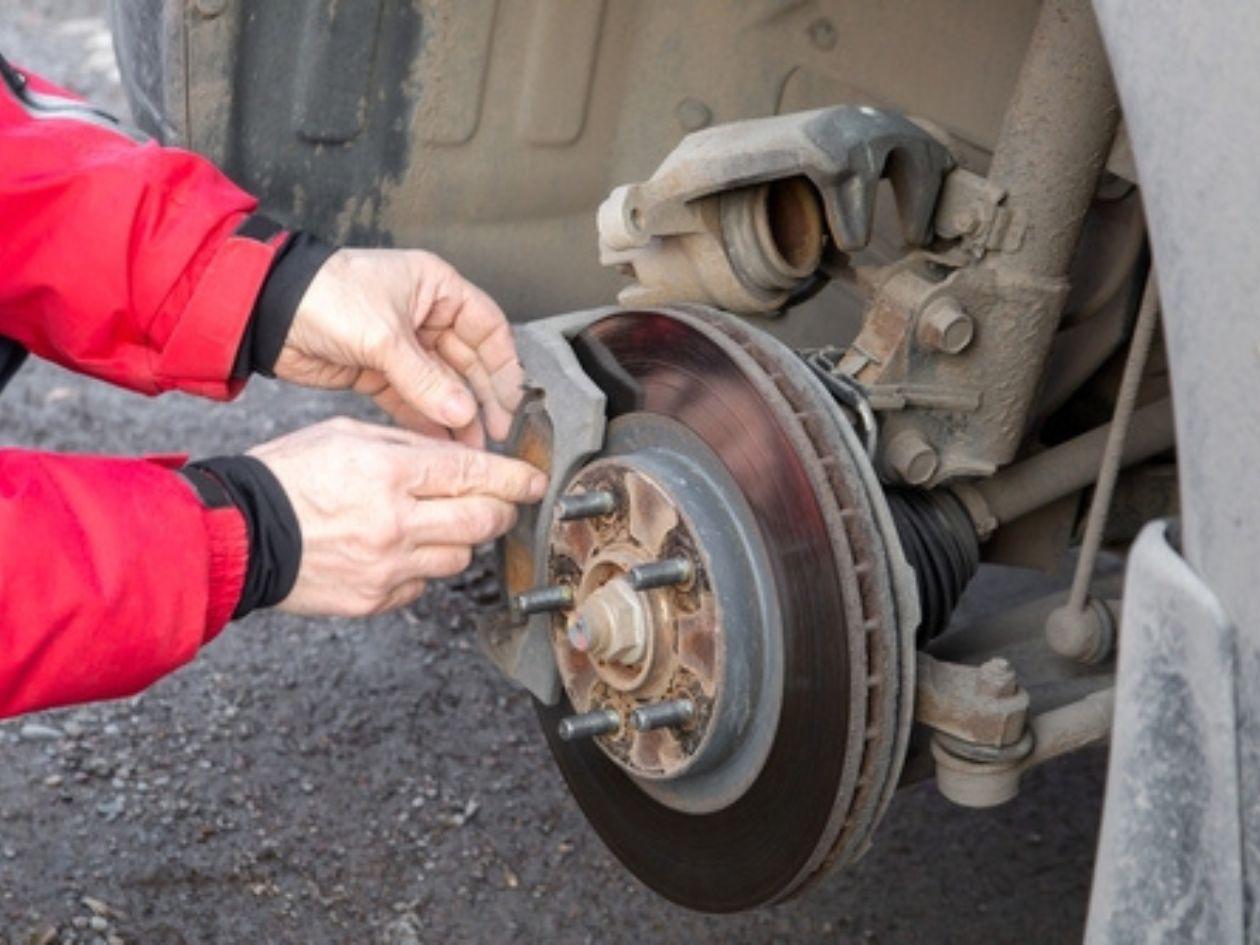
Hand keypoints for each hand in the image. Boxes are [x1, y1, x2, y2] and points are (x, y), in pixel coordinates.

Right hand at [249, 417, 546, 615]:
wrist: (239, 533)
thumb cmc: (289, 476)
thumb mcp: (349, 435)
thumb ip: (412, 445)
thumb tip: (463, 458)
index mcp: (390, 474)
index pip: (477, 476)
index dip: (516, 479)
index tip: (534, 482)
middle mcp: (396, 523)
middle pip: (483, 522)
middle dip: (499, 510)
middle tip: (497, 502)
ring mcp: (388, 567)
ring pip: (461, 559)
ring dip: (460, 540)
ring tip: (432, 523)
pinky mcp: (376, 598)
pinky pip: (425, 585)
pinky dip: (423, 568)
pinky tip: (399, 549)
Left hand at [274, 248, 523, 445]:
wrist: (268, 310)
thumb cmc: (324, 295)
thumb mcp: (383, 335)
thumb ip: (425, 379)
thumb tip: (462, 412)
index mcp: (436, 288)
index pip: (488, 328)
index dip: (503, 365)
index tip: (511, 401)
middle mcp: (425, 315)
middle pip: (468, 361)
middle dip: (481, 397)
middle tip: (494, 431)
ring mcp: (403, 346)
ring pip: (442, 385)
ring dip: (456, 414)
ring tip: (471, 445)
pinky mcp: (379, 371)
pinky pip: (413, 399)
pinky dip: (427, 420)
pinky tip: (442, 441)